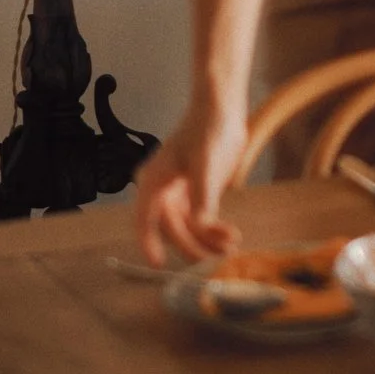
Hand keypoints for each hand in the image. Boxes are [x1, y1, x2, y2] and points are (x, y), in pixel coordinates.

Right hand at [134, 99, 244, 266]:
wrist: (222, 110)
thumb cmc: (208, 130)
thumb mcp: (206, 165)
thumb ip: (203, 197)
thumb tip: (200, 225)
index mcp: (153, 182)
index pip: (143, 219)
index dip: (147, 242)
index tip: (157, 263)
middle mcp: (162, 191)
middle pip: (172, 229)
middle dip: (193, 246)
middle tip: (214, 261)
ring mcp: (179, 193)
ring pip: (188, 228)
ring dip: (207, 241)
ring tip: (231, 249)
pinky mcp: (196, 193)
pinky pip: (201, 220)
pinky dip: (214, 230)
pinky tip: (231, 236)